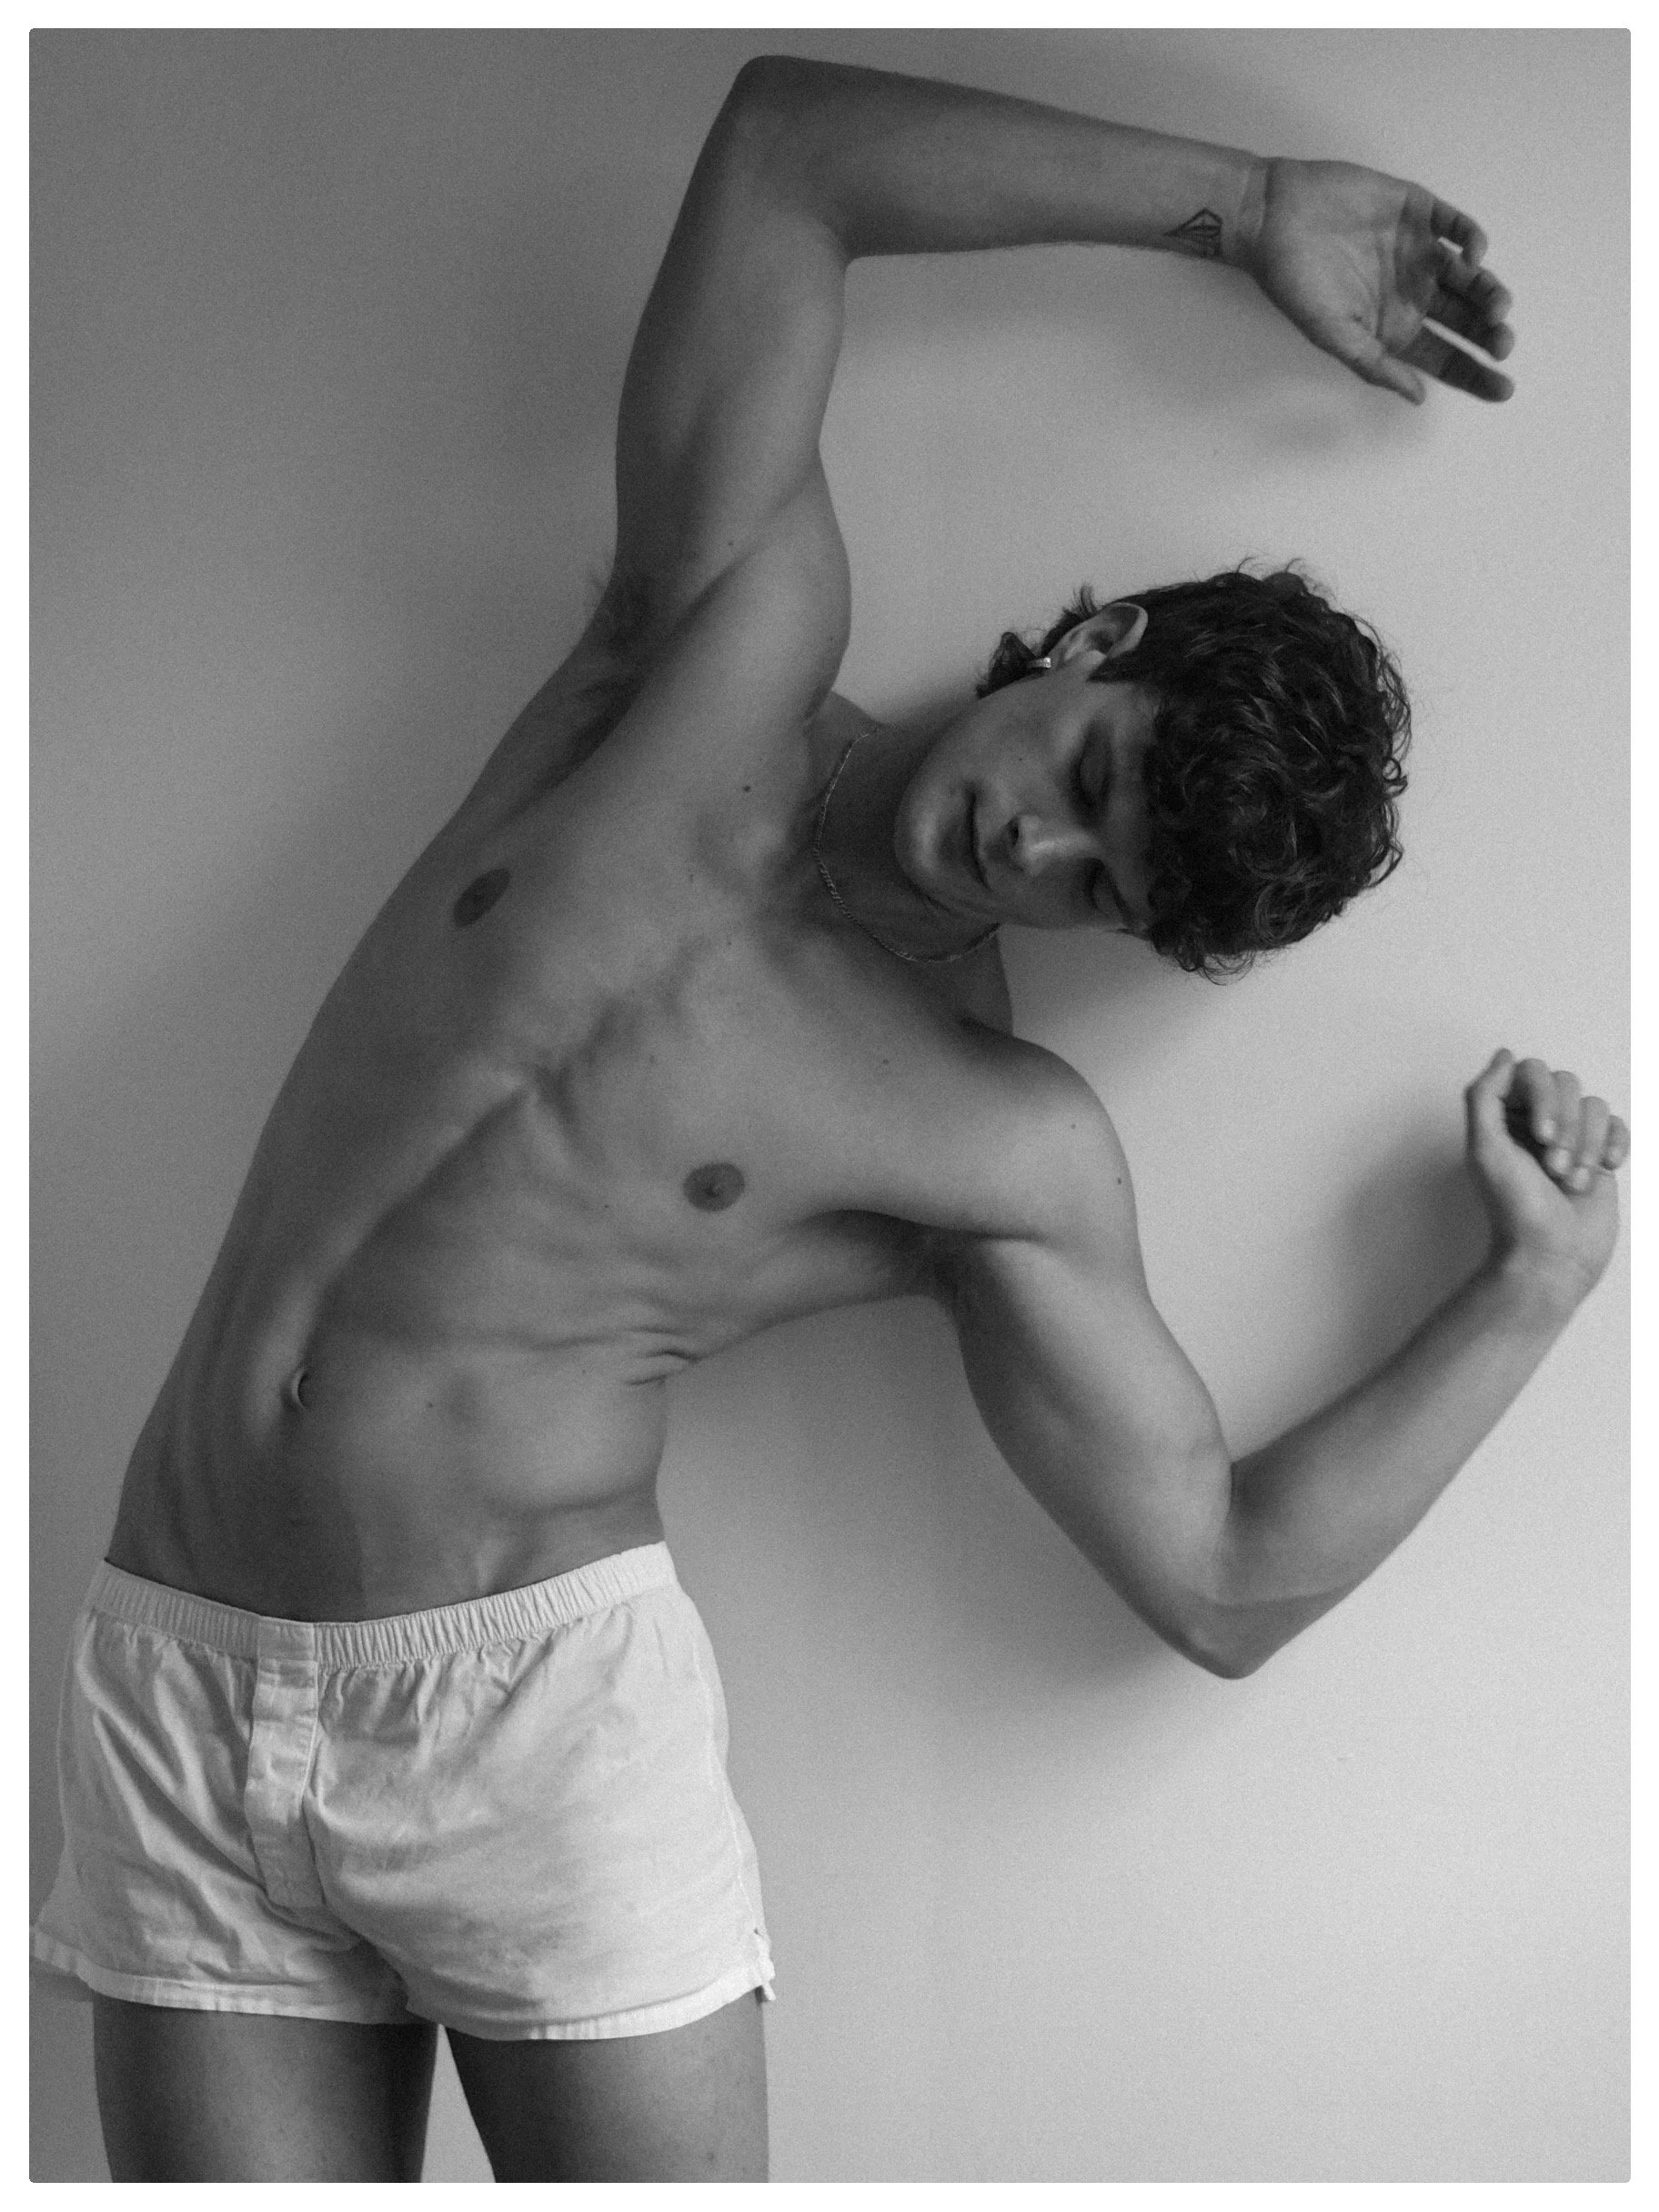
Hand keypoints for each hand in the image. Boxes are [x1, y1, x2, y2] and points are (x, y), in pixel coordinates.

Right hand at [1242, 156, 1513, 403]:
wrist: (1274, 217)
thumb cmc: (1295, 281)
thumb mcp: (1332, 336)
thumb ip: (1376, 366)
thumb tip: (1418, 397)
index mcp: (1394, 327)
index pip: (1444, 358)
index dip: (1475, 375)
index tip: (1504, 389)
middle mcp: (1412, 292)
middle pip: (1465, 319)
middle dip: (1490, 333)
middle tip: (1503, 342)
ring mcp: (1417, 252)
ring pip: (1469, 276)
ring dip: (1489, 291)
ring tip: (1496, 306)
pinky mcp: (1418, 213)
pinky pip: (1456, 226)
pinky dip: (1472, 239)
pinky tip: (1474, 256)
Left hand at [1464, 1050, 1628, 1297]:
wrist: (1551, 1258)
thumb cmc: (1515, 1208)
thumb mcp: (1485, 1148)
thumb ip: (1485, 1095)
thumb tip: (1505, 1054)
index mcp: (1505, 1116)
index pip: (1531, 1071)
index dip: (1542, 1097)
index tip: (1539, 1137)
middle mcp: (1536, 1122)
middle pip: (1567, 1083)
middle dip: (1565, 1124)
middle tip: (1553, 1167)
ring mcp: (1571, 1137)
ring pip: (1594, 1105)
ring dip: (1585, 1143)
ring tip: (1570, 1180)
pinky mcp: (1598, 1156)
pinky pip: (1618, 1125)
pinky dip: (1614, 1143)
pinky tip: (1605, 1167)